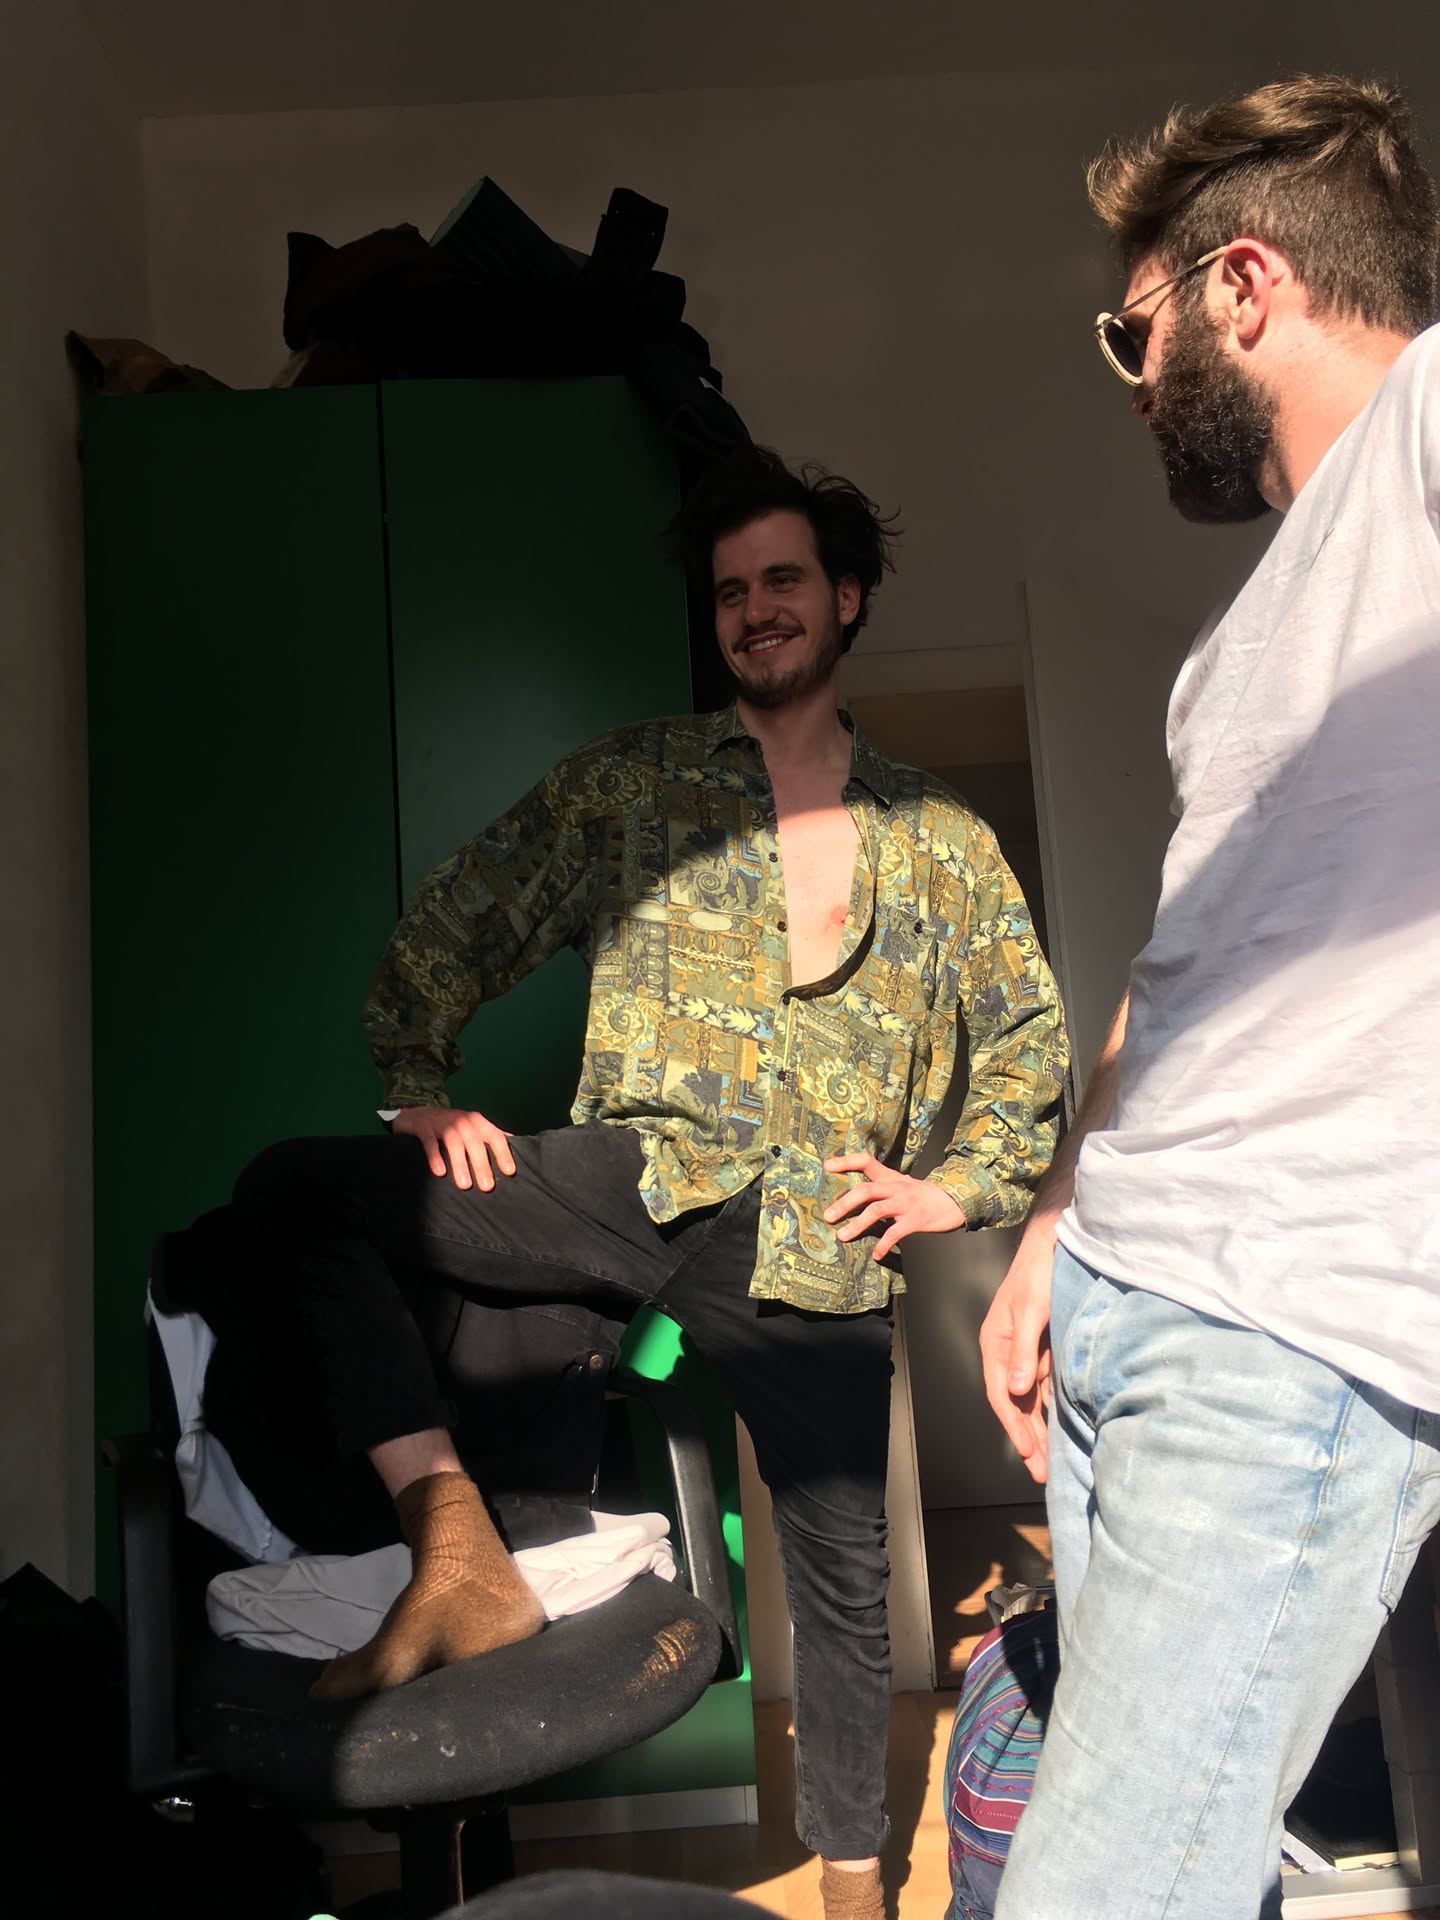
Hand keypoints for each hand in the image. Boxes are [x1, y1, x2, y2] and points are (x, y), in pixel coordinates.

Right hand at [392, 1106, 515, 1190]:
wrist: (419, 1115)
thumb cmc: (451, 1127)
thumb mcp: (473, 1129)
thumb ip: (491, 1138)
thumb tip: (517, 1150)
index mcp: (477, 1122)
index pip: (495, 1136)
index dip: (503, 1153)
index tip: (510, 1171)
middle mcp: (462, 1120)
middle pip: (475, 1143)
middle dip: (482, 1165)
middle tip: (487, 1187)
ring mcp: (442, 1122)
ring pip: (454, 1144)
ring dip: (460, 1164)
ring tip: (465, 1186)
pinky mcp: (424, 1126)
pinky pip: (430, 1142)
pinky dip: (435, 1156)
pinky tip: (439, 1172)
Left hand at [822, 1153, 964, 1260]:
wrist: (956, 1201)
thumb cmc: (925, 1195)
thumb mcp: (904, 1184)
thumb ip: (884, 1188)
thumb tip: (858, 1198)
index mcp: (891, 1178)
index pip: (866, 1161)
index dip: (846, 1161)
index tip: (827, 1166)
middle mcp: (896, 1188)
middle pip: (866, 1190)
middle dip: (844, 1203)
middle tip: (828, 1216)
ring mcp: (906, 1204)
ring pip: (876, 1211)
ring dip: (857, 1224)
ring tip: (842, 1236)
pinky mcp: (915, 1220)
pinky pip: (895, 1233)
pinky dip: (884, 1245)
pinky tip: (876, 1255)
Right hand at [978, 1229, 1054, 1483]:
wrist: (1055, 1245)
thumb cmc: (1038, 1273)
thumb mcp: (1031, 1311)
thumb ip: (1024, 1352)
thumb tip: (1018, 1392)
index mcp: (996, 1343)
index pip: (1002, 1394)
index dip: (1013, 1425)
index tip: (1027, 1451)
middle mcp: (1008, 1352)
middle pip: (1014, 1404)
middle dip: (1026, 1438)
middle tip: (1039, 1472)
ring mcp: (1026, 1352)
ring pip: (1030, 1400)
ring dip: (1038, 1429)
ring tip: (1047, 1462)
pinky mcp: (1044, 1350)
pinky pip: (1044, 1388)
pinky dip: (1049, 1410)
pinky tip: (1058, 1428)